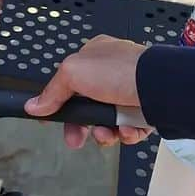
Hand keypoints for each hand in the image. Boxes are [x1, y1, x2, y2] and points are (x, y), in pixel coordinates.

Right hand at [24, 34, 151, 148]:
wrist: (161, 87)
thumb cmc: (119, 71)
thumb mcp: (72, 73)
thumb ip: (52, 91)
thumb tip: (33, 106)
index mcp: (94, 56)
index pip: (69, 82)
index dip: (58, 103)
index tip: (52, 119)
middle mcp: (112, 73)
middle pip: (86, 107)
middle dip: (80, 126)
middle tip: (76, 139)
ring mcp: (130, 92)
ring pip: (107, 121)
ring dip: (103, 133)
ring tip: (107, 133)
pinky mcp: (146, 110)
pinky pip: (128, 128)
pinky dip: (125, 134)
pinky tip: (126, 130)